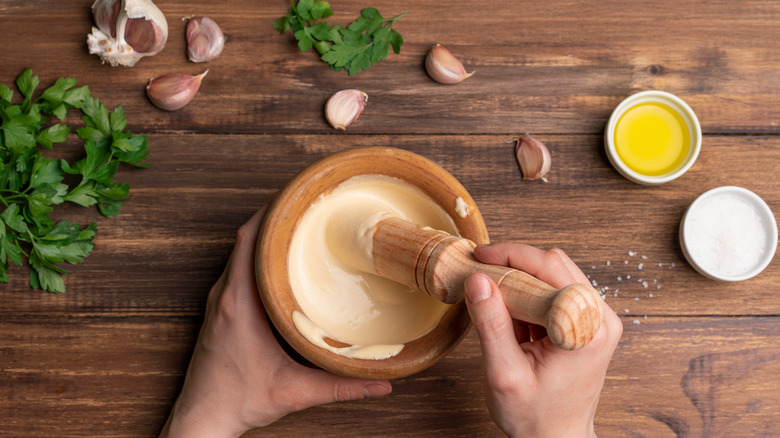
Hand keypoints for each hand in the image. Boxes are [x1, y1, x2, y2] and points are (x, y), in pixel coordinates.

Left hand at [160, 207, 391, 437]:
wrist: (202, 419)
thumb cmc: (238, 401)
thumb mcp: (295, 392)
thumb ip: (341, 386)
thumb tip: (382, 385)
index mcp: (240, 304)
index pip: (248, 240)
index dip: (270, 213)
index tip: (296, 196)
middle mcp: (225, 296)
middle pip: (245, 239)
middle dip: (274, 218)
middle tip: (306, 205)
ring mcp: (220, 302)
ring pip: (239, 253)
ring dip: (264, 236)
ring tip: (297, 226)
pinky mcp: (220, 311)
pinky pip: (237, 268)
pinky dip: (256, 255)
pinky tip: (279, 261)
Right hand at [464, 243, 621, 437]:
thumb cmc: (535, 417)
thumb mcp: (504, 374)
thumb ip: (490, 325)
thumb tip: (477, 281)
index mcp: (587, 329)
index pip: (548, 268)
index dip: (509, 257)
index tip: (478, 258)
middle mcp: (600, 317)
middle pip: (552, 264)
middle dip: (512, 265)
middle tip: (478, 276)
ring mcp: (596, 318)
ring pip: (552, 273)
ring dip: (519, 279)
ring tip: (493, 301)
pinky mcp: (587, 321)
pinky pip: (554, 289)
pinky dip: (527, 294)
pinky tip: (510, 315)